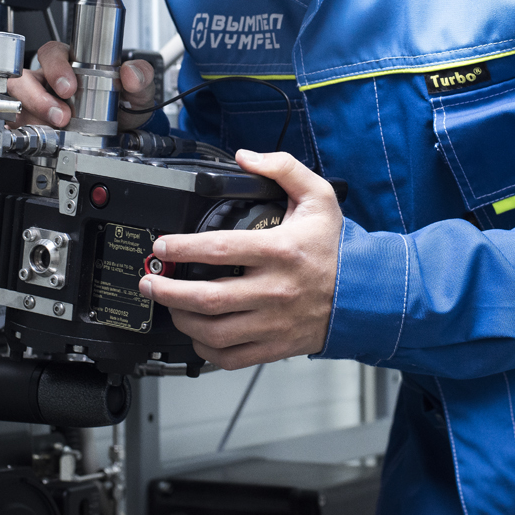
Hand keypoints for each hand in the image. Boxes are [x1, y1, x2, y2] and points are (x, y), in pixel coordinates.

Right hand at [7, 40, 156, 129]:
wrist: (122, 137)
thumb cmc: (122, 106)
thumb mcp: (137, 91)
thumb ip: (141, 76)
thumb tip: (130, 73)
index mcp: (71, 64)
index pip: (52, 53)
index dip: (55, 67)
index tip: (68, 87)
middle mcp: (48, 81)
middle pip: (24, 77)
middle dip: (37, 97)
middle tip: (61, 116)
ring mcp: (36, 103)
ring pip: (16, 101)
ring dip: (32, 117)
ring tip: (55, 130)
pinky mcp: (31, 124)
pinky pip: (16, 124)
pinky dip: (24, 131)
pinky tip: (42, 138)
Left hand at [138, 150, 341, 369]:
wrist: (365, 293)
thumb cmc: (337, 248)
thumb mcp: (318, 196)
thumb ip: (283, 168)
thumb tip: (246, 157)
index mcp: (281, 251)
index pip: (220, 250)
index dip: (183, 248)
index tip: (162, 245)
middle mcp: (274, 290)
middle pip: (208, 298)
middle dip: (168, 289)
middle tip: (149, 279)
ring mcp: (273, 322)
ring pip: (214, 332)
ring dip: (181, 319)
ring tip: (166, 302)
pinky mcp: (274, 346)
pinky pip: (230, 357)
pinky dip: (205, 348)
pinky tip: (195, 331)